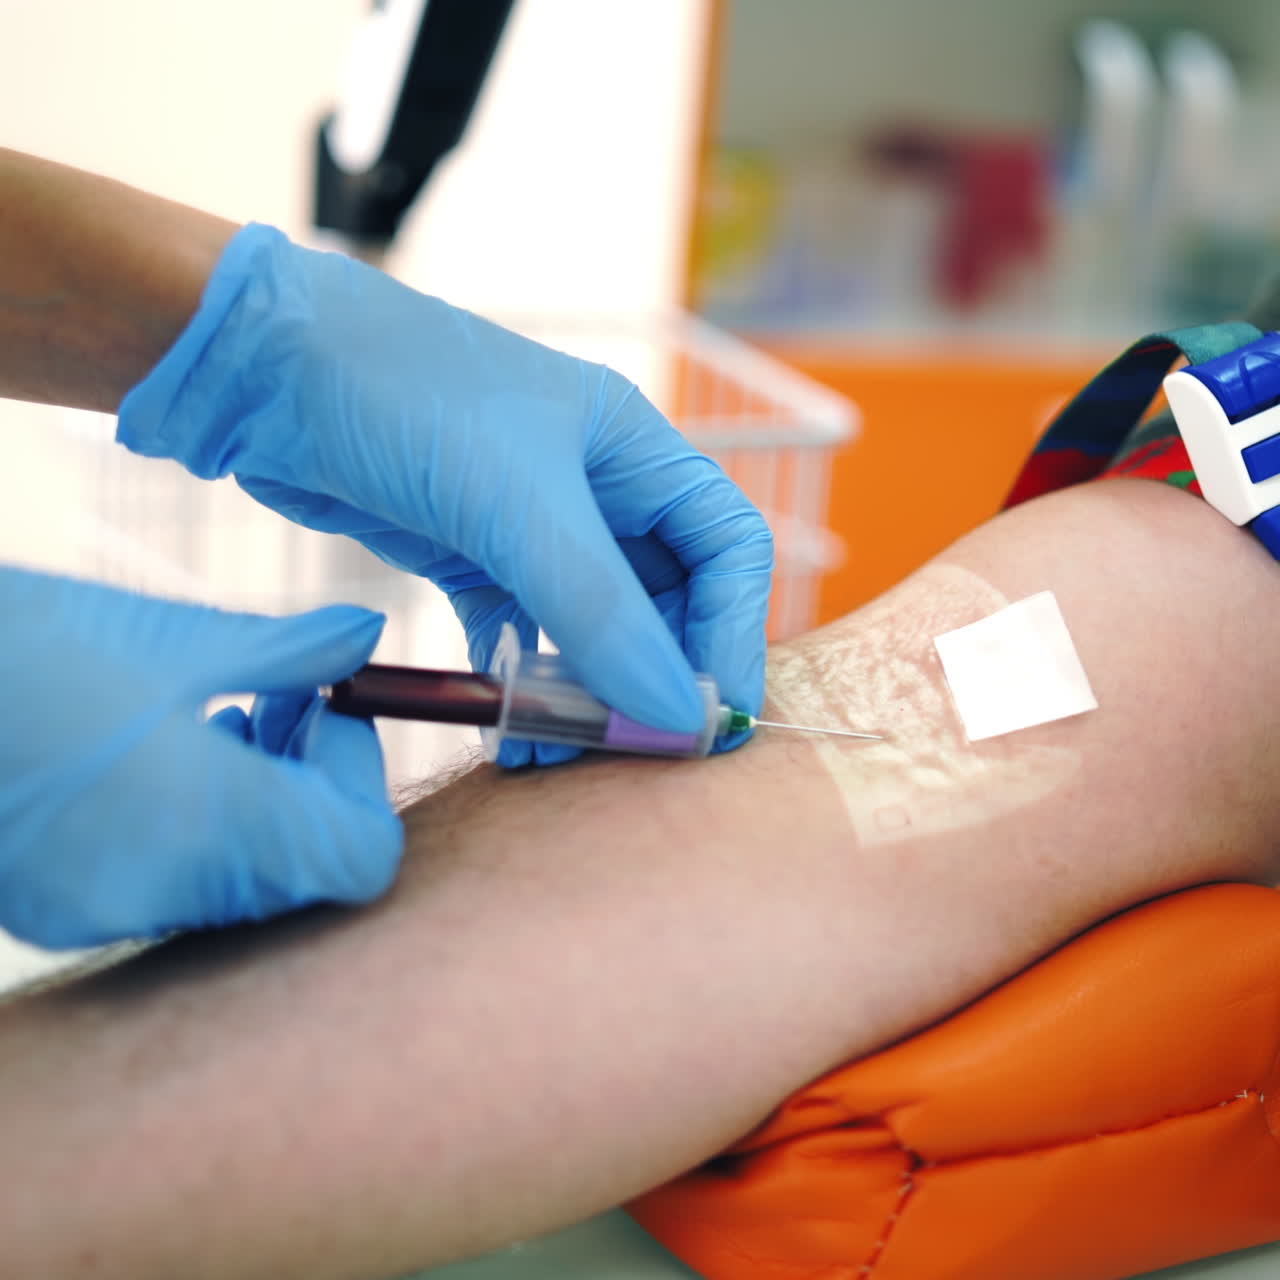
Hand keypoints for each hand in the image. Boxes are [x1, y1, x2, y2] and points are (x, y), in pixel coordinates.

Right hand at [0, 566, 400, 948]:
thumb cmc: (16, 648)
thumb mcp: (170, 639)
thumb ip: (287, 650)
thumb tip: (365, 635)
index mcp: (205, 819)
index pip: (358, 859)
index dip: (361, 784)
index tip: (329, 711)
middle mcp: (163, 889)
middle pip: (306, 872)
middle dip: (316, 786)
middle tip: (288, 704)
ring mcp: (105, 911)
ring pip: (246, 884)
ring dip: (266, 805)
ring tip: (231, 718)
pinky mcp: (61, 910)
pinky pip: (178, 889)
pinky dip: (205, 830)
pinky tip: (170, 756)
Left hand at [117, 225, 773, 764]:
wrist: (263, 371)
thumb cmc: (403, 396)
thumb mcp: (515, 503)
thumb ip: (598, 612)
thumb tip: (675, 713)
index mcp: (634, 451)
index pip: (727, 549)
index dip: (733, 632)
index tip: (714, 714)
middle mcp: (594, 491)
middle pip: (664, 602)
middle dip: (655, 678)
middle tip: (638, 750)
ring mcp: (529, 529)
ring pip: (590, 632)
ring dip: (586, 697)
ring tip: (564, 751)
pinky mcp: (468, 560)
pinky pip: (518, 641)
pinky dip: (520, 689)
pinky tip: (509, 735)